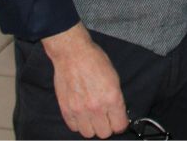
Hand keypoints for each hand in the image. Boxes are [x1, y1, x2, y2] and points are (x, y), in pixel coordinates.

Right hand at [40, 23, 128, 137]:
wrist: (73, 53)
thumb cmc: (94, 60)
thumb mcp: (114, 77)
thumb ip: (116, 99)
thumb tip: (118, 113)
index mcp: (112, 98)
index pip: (119, 126)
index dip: (120, 124)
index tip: (118, 120)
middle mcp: (96, 107)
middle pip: (104, 133)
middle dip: (106, 126)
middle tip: (105, 118)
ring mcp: (80, 110)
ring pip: (88, 134)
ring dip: (91, 127)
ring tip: (92, 117)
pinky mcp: (66, 110)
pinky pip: (74, 127)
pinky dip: (78, 123)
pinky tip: (81, 113)